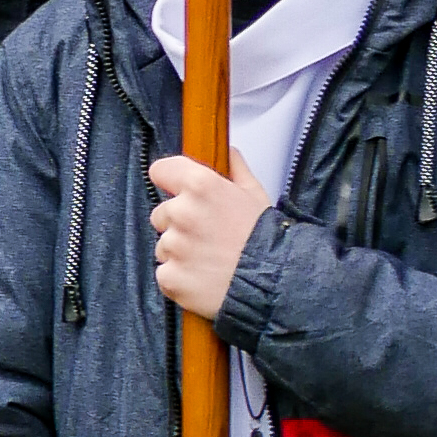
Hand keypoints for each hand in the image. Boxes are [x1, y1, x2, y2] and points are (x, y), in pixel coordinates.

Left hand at [148, 146, 273, 320]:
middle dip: (179, 223)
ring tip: (211, 259)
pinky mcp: (170, 277)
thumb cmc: (266, 240)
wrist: (275, 284)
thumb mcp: (256, 195)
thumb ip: (235, 170)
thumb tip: (227, 153)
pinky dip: (180, 277)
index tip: (177, 190)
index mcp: (200, 186)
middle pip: (162, 213)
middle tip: (209, 236)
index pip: (161, 170)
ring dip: (180, 252)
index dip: (169, 181)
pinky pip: (165, 273)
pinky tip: (204, 277)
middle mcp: (182, 213)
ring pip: (164, 245)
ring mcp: (174, 247)